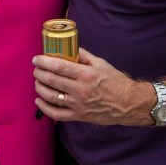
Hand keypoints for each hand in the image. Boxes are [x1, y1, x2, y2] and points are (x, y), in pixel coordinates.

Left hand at [32, 49, 148, 125]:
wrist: (129, 104)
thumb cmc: (116, 82)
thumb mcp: (101, 63)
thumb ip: (83, 55)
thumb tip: (68, 48)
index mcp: (86, 74)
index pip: (58, 66)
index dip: (43, 62)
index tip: (36, 59)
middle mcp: (80, 90)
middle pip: (51, 80)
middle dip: (39, 73)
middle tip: (36, 69)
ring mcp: (78, 104)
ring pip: (51, 96)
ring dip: (40, 87)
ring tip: (38, 81)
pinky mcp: (78, 116)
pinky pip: (56, 114)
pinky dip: (44, 107)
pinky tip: (39, 100)